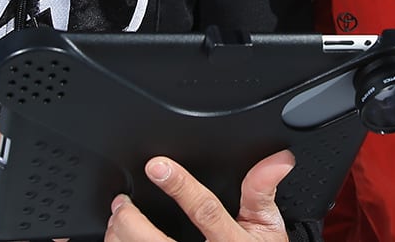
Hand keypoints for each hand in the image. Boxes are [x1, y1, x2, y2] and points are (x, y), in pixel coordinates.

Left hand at [104, 150, 294, 241]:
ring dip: (122, 238)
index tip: (157, 166)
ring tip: (117, 220)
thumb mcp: (268, 225)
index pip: (204, 210)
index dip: (180, 186)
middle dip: (131, 221)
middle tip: (122, 202)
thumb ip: (263, 191)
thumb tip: (278, 160)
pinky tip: (121, 241)